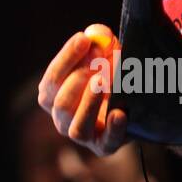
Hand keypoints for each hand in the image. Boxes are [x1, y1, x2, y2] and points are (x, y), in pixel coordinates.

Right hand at [38, 24, 126, 156]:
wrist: (130, 102)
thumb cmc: (108, 75)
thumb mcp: (105, 54)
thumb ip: (100, 41)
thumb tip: (97, 34)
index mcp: (51, 95)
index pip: (52, 79)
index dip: (67, 58)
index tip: (84, 39)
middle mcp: (60, 117)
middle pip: (60, 103)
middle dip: (78, 78)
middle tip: (98, 60)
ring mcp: (81, 135)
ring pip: (77, 126)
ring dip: (89, 103)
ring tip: (103, 82)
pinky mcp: (104, 147)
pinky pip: (106, 143)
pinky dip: (113, 129)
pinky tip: (120, 113)